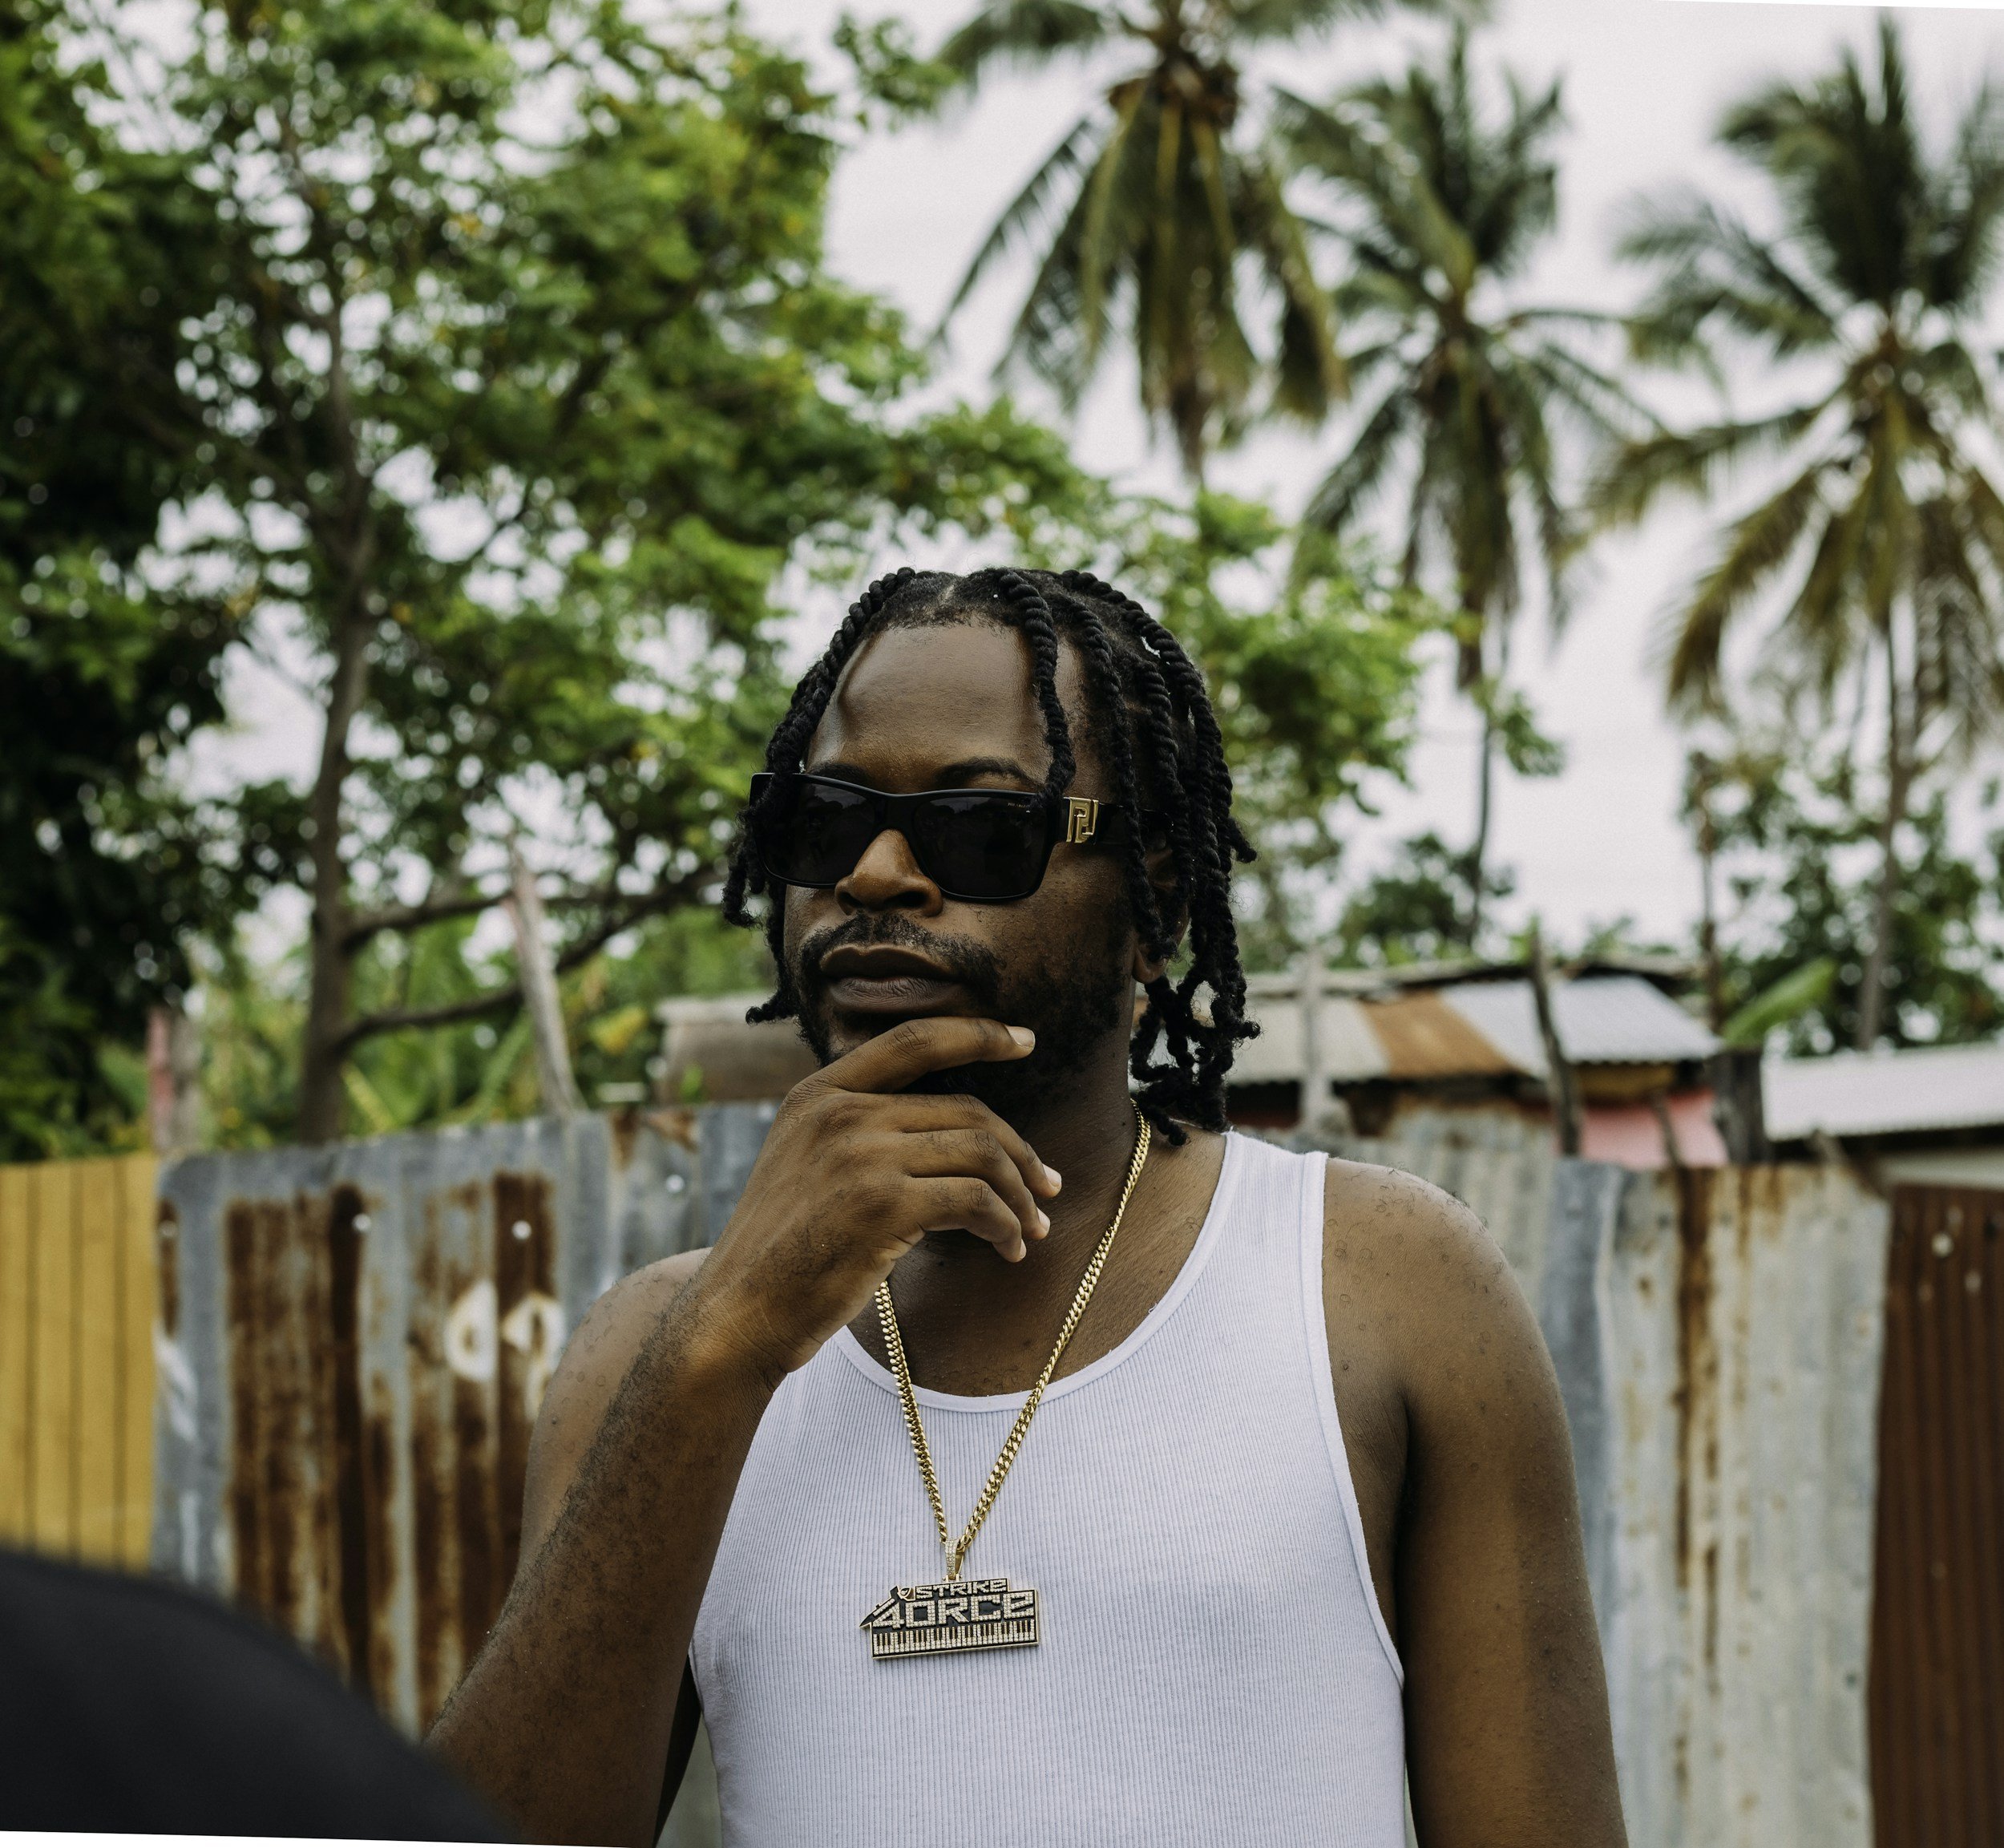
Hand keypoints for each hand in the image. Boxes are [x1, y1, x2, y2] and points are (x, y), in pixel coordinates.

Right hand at [684, 1017, 1062, 1382]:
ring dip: (1020, 1195)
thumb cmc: (782, 1252)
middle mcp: (840, 1112)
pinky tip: (1009, 1248)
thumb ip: (857, 1130)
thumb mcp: (804, 1163)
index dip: (978, 1034)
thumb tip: (950, 1132)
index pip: (915, 1041)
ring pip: (981, 1153)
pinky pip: (976, 1199)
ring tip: (1034, 1228)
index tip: (1025, 1040)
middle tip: (1049, 1186)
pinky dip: (1005, 1224)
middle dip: (1020, 1151)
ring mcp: (860, 1154)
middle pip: (966, 1110)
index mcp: (819, 1093)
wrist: (736, 1313)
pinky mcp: (882, 1204)